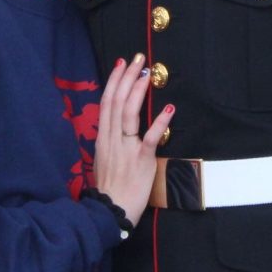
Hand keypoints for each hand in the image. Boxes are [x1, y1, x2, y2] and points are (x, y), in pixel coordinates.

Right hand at [93, 53, 174, 226]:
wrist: (111, 211)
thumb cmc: (110, 187)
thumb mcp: (104, 158)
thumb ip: (110, 139)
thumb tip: (117, 123)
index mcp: (102, 137)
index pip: (107, 102)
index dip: (115, 80)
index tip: (122, 63)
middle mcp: (112, 139)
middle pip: (117, 101)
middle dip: (128, 77)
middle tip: (138, 59)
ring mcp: (126, 149)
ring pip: (129, 114)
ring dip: (138, 91)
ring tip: (147, 74)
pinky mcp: (141, 161)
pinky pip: (150, 138)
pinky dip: (159, 123)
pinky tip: (169, 109)